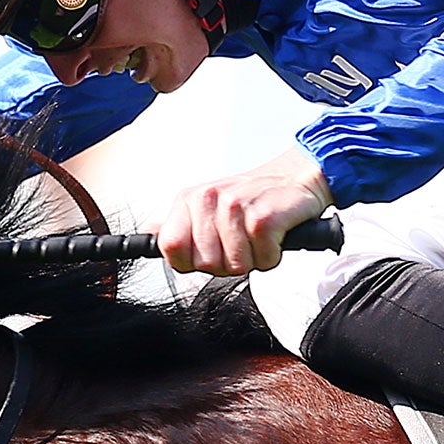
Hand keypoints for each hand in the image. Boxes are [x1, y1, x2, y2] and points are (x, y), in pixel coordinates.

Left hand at [156, 148, 332, 275]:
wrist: (295, 178)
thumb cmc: (251, 198)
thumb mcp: (206, 207)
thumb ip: (177, 225)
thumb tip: (148, 234)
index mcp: (189, 200)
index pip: (169, 247)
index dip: (189, 262)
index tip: (208, 254)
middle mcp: (207, 199)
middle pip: (204, 263)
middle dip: (226, 264)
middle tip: (242, 243)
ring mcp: (234, 206)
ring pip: (234, 265)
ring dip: (253, 260)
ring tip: (258, 238)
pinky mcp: (262, 217)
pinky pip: (262, 259)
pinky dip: (272, 256)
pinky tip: (274, 237)